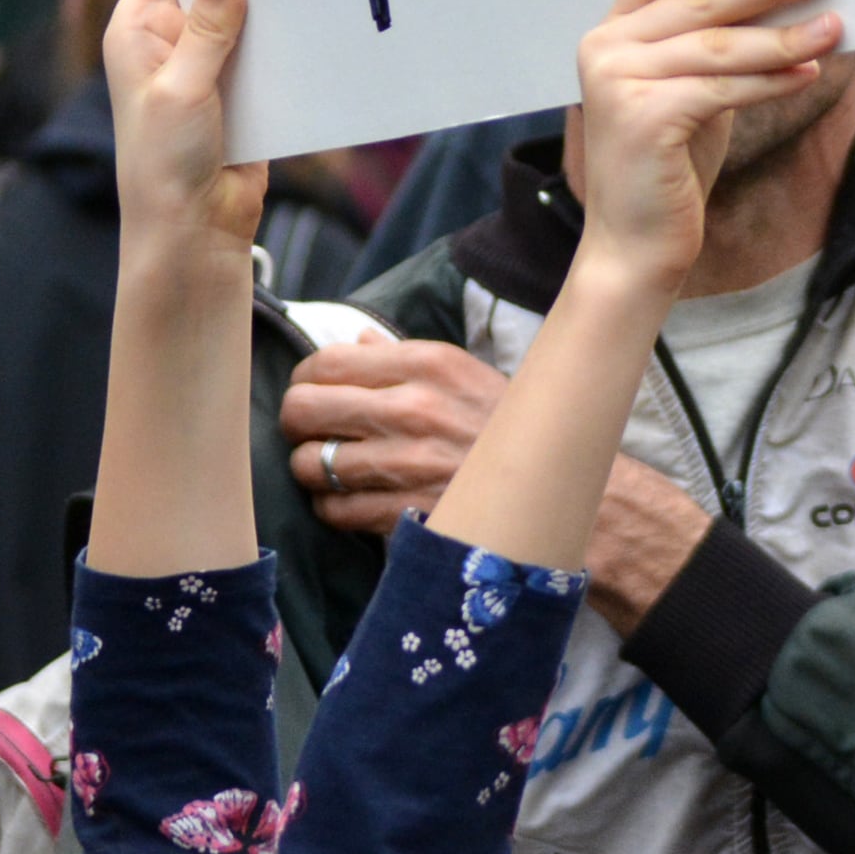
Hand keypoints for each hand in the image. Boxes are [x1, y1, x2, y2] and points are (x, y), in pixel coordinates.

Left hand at [103, 0, 265, 254]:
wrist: (195, 232)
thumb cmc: (164, 164)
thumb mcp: (182, 88)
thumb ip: (208, 29)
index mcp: (138, 30)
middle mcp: (171, 41)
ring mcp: (208, 64)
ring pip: (246, 16)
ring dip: (272, 5)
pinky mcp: (243, 89)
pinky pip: (270, 51)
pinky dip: (289, 40)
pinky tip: (318, 19)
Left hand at [281, 337, 499, 525]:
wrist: (557, 487)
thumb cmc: (506, 427)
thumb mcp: (465, 375)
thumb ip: (403, 357)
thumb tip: (356, 341)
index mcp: (427, 364)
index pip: (326, 361)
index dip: (305, 378)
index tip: (312, 391)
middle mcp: (413, 409)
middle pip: (304, 409)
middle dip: (297, 423)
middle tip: (312, 431)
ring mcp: (408, 464)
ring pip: (311, 465)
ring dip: (313, 469)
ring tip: (333, 469)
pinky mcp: (406, 512)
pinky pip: (335, 510)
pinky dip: (334, 508)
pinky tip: (354, 500)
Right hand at [569, 0, 839, 292]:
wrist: (635, 247)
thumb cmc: (671, 165)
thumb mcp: (691, 91)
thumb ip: (714, 46)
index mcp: (614, 31)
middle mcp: (606, 47)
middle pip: (700, 0)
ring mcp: (617, 81)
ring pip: (720, 47)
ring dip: (785, 37)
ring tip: (835, 26)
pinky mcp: (643, 117)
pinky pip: (723, 88)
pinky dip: (772, 80)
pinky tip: (809, 73)